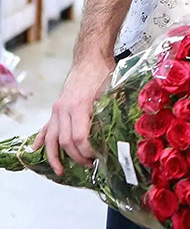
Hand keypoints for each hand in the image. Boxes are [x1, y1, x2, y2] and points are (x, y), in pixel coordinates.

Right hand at [32, 55, 113, 174]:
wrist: (90, 58)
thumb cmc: (103, 72)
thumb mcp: (110, 91)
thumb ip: (108, 112)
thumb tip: (114, 133)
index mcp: (79, 106)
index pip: (80, 137)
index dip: (87, 151)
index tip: (97, 156)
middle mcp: (64, 109)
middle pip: (65, 141)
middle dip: (76, 156)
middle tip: (88, 163)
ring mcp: (57, 109)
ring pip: (51, 138)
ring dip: (54, 156)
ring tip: (60, 170)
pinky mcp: (56, 107)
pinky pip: (45, 127)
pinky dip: (40, 140)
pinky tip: (36, 151)